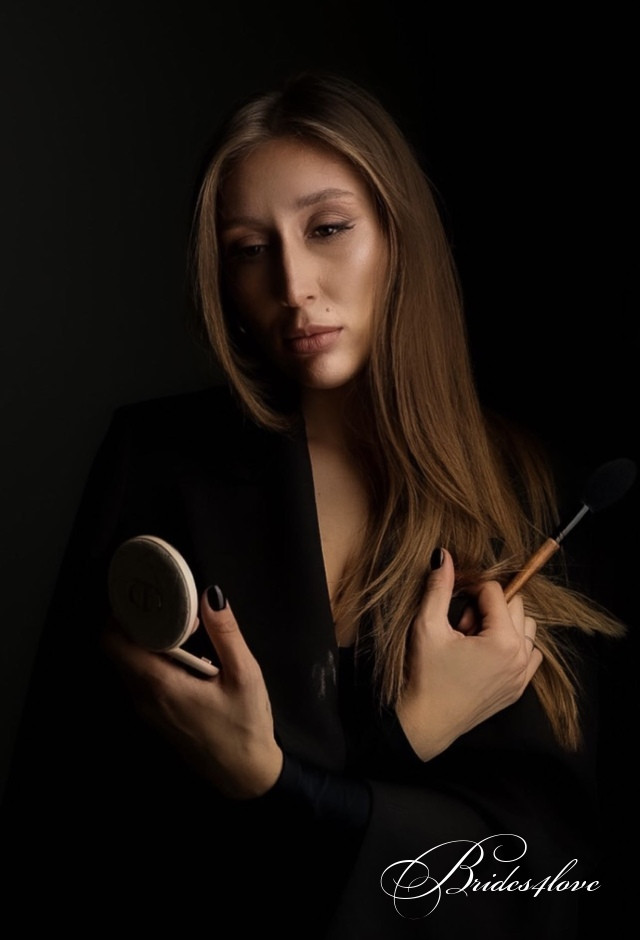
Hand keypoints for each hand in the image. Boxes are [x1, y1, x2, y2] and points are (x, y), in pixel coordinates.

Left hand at [102, 586, 282, 798]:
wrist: (247, 777)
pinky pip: (141, 680)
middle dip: (134, 624)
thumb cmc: (246, 727)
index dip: (120, 616)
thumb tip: (210, 595)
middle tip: (162, 602)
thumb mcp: (245, 675)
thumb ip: (226, 634)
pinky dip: (151, 659)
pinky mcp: (157, 717)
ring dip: (143, 642)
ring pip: (128, 666)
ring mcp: (147, 711)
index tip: (143, 596)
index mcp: (159, 685)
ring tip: (173, 622)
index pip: (114, 644)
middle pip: (118, 652)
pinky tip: (181, 651)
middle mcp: (143, 699)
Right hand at [396, 549, 542, 760]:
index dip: (471, 588)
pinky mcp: (518, 688)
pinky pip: (530, 654)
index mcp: (501, 641)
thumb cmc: (425, 676)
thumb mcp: (427, 626)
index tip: (453, 600)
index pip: (495, 591)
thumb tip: (444, 555)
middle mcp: (519, 657)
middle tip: (460, 624)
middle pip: (514, 605)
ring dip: (503, 624)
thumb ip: (439, 587)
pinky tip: (486, 652)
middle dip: (487, 607)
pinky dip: (513, 645)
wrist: (426, 722)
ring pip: (526, 627)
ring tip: (472, 639)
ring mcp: (522, 675)